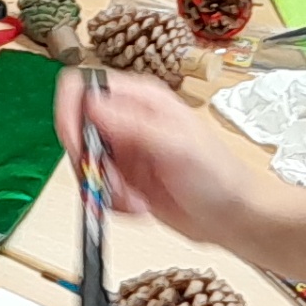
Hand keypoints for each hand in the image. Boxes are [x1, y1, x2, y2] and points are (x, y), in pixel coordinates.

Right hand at [63, 66, 279, 255]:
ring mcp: (125, 150)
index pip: (84, 88)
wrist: (234, 218)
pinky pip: (96, 188)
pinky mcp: (124, 178)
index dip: (70, 113)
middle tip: (116, 185)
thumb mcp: (176, 146)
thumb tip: (91, 104)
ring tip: (136, 201)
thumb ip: (133, 125)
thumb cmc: (219, 177)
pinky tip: (140, 207)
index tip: (76, 146)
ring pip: (84, 164)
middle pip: (77, 131)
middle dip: (90, 164)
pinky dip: (112, 203)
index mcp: (141, 99)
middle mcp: (127, 120)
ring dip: (103, 188)